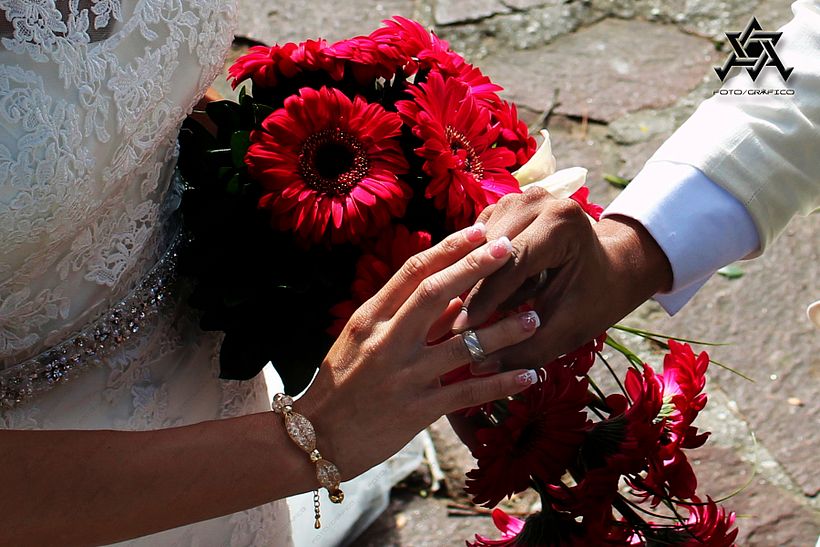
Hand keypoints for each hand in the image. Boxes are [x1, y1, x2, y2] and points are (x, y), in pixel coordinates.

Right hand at [297, 224, 541, 478]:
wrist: (316, 438)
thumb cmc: (340, 384)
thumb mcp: (360, 339)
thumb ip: (399, 315)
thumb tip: (450, 291)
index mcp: (370, 317)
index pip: (413, 272)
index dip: (449, 249)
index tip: (479, 231)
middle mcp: (387, 341)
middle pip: (436, 293)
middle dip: (476, 268)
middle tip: (510, 249)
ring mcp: (403, 375)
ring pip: (461, 344)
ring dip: (502, 330)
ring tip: (534, 317)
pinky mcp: (417, 410)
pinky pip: (467, 392)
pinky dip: (501, 383)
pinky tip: (529, 375)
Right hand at [454, 187, 672, 370]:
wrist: (612, 267)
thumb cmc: (595, 299)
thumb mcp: (567, 330)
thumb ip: (526, 350)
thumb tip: (477, 367)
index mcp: (562, 223)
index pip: (510, 264)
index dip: (483, 300)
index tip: (460, 332)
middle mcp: (538, 200)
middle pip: (487, 250)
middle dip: (473, 290)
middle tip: (457, 328)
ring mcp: (519, 198)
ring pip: (475, 244)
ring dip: (474, 278)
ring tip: (481, 309)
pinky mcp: (505, 205)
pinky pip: (476, 241)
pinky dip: (477, 268)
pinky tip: (486, 290)